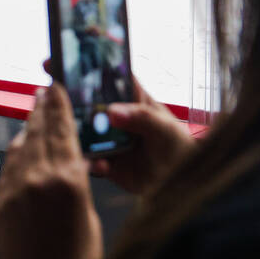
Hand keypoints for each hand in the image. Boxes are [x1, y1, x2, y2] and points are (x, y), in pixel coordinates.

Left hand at [0, 85, 101, 258]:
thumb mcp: (88, 217)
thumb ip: (77, 183)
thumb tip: (71, 163)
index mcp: (68, 179)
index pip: (63, 131)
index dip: (60, 106)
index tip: (57, 87)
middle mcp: (38, 177)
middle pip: (40, 133)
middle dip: (42, 110)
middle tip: (43, 91)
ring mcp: (14, 190)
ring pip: (21, 147)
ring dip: (28, 128)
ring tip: (34, 112)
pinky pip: (8, 168)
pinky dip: (15, 152)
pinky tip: (20, 145)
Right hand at [84, 76, 196, 195]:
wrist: (184, 184)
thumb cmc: (179, 148)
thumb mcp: (165, 128)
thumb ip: (142, 117)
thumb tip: (112, 111)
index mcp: (133, 102)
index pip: (113, 81)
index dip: (96, 74)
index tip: (80, 74)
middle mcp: (118, 120)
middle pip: (92, 108)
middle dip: (80, 109)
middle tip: (75, 113)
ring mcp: (111, 142)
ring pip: (87, 135)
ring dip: (82, 138)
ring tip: (84, 142)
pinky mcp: (108, 165)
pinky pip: (93, 163)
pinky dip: (93, 164)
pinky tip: (102, 165)